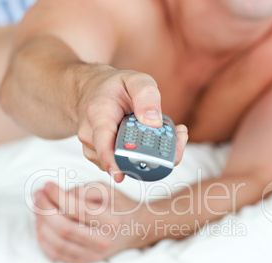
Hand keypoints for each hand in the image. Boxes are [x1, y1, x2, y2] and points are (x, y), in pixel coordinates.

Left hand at [34, 181, 147, 262]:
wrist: (136, 228)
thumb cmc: (119, 206)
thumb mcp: (107, 190)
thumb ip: (82, 190)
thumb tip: (55, 195)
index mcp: (112, 221)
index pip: (78, 209)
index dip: (57, 196)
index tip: (47, 185)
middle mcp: (104, 241)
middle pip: (64, 228)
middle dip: (45, 209)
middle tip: (38, 195)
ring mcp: (94, 254)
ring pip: (57, 243)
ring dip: (41, 223)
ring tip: (38, 208)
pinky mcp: (85, 261)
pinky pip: (56, 254)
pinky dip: (43, 239)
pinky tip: (42, 225)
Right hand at [76, 66, 187, 182]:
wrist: (93, 92)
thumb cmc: (115, 88)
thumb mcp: (134, 79)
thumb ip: (146, 94)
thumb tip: (154, 122)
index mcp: (98, 115)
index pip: (102, 142)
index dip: (111, 161)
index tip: (119, 175)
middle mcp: (91, 136)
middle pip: (120, 158)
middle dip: (150, 155)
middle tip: (179, 137)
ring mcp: (95, 150)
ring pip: (124, 164)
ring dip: (149, 154)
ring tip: (165, 133)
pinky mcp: (103, 159)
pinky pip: (124, 164)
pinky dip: (140, 156)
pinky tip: (150, 141)